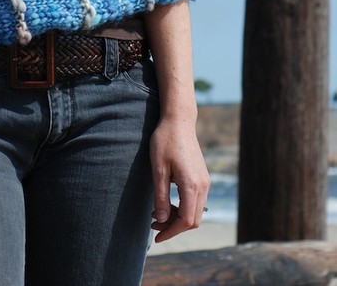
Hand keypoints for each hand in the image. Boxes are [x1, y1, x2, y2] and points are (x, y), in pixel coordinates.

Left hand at [149, 115, 209, 242]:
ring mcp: (204, 181)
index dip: (171, 232)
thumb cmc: (165, 141)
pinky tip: (168, 203)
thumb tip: (161, 220)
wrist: (179, 121)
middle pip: (193, 220)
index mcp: (192, 185)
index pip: (185, 221)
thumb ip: (161, 196)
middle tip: (153, 224)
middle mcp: (203, 186)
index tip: (156, 236)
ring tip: (157, 214)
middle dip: (173, 227)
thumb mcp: (158, 169)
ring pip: (195, 212)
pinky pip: (196, 201)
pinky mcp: (202, 177)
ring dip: (178, 218)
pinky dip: (183, 208)